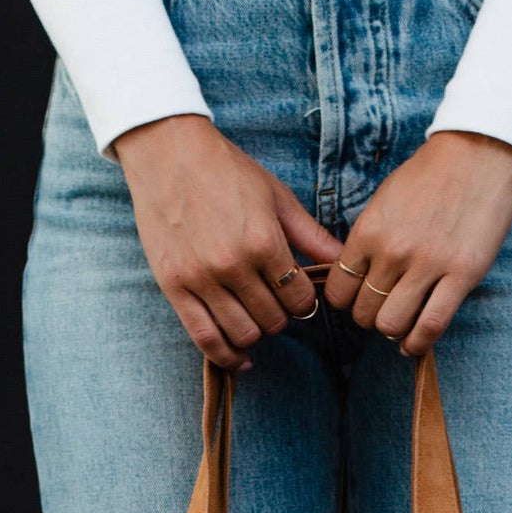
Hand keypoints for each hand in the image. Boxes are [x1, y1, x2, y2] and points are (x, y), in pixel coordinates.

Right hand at [114, 114, 343, 368]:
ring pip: (243, 333)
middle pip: (273, 320)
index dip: (304, 302)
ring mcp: (201, 278)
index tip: (298, 296)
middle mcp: (233, 265)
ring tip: (255, 319)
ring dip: (256, 334)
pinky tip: (239, 359)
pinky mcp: (174, 287)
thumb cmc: (226, 171)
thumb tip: (343, 260)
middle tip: (275, 304)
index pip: (299, 298)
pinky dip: (226, 356)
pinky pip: (204, 338)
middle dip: (281, 317)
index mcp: (264, 241)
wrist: (168, 153)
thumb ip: (310, 234)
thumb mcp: (276, 197)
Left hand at [322, 131, 511, 354]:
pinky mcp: (461, 274)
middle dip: (369, 318)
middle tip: (382, 310)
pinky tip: (415, 343)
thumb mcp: (384, 202)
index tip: (357, 300)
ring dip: (393, 331)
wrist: (477, 154)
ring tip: (401, 323)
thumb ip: (368, 240)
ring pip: (392, 324)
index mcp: (369, 231)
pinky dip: (418, 343)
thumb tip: (355, 277)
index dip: (346, 302)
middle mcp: (393, 251)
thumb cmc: (429, 177)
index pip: (340, 289)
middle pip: (364, 312)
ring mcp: (428, 264)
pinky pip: (431, 325)